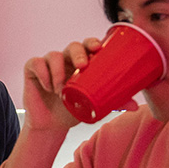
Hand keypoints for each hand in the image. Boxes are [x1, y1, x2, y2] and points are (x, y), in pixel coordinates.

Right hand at [21, 37, 136, 131]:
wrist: (52, 125)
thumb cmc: (74, 110)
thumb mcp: (94, 105)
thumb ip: (114, 103)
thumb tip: (136, 106)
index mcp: (83, 63)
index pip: (88, 45)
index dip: (92, 42)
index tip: (97, 48)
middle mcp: (66, 60)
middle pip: (73, 46)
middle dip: (78, 52)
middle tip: (82, 65)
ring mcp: (49, 63)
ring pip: (53, 55)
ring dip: (58, 71)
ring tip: (60, 89)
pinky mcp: (32, 70)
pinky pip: (35, 63)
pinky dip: (42, 73)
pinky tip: (47, 85)